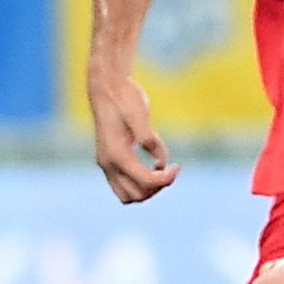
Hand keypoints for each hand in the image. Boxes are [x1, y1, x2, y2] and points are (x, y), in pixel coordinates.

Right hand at [88, 68, 177, 202]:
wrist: (107, 88)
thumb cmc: (125, 98)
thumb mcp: (139, 113)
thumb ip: (147, 136)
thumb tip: (159, 161)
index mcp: (116, 154)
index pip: (144, 182)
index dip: (165, 180)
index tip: (177, 167)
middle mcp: (108, 163)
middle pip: (135, 195)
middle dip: (156, 187)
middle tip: (171, 169)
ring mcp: (106, 164)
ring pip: (127, 195)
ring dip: (148, 190)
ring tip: (163, 172)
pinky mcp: (111, 160)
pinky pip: (124, 185)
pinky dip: (141, 183)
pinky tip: (156, 165)